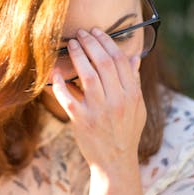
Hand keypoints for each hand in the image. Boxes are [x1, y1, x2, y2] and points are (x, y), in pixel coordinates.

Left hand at [51, 27, 146, 171]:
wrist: (115, 161)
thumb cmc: (126, 132)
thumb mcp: (138, 107)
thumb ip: (135, 82)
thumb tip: (134, 57)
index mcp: (131, 95)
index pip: (120, 60)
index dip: (107, 42)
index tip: (97, 32)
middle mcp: (117, 101)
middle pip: (103, 63)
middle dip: (91, 43)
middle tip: (81, 33)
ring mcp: (98, 111)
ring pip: (87, 75)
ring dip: (78, 55)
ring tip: (72, 44)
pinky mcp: (81, 121)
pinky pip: (67, 97)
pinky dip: (60, 83)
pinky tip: (55, 72)